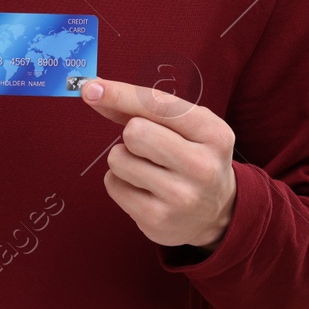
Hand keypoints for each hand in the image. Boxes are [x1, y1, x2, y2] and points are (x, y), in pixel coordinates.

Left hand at [80, 78, 237, 250]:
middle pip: (134, 132)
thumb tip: (94, 91)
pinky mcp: (158, 220)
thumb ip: (142, 106)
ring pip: (118, 158)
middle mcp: (202, 166)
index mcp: (213, 133)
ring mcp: (181, 198)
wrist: (216, 212)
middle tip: (147, 146)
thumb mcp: (184, 126)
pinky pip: (112, 184)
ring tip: (147, 168)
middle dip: (131, 133)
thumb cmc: (193, 155)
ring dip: (123, 158)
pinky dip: (119, 181)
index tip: (91, 88)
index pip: (157, 106)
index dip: (120, 94)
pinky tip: (143, 188)